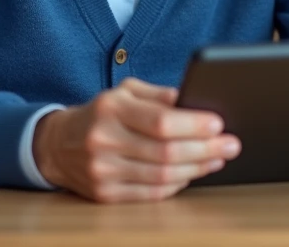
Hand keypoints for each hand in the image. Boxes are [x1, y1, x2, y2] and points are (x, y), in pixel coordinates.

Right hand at [32, 77, 240, 202]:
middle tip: (231, 144)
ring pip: (161, 175)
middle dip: (205, 149)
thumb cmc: (102, 114)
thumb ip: (159, 95)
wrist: (57, 145)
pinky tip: (192, 173)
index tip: (218, 124)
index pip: (160, 121)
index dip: (193, 125)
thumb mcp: (125, 93)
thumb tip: (195, 101)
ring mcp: (102, 171)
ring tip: (218, 158)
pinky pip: (151, 193)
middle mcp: (104, 140)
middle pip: (165, 151)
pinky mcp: (104, 194)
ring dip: (197, 168)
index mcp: (111, 109)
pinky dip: (177, 184)